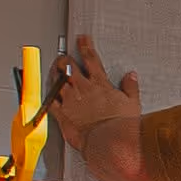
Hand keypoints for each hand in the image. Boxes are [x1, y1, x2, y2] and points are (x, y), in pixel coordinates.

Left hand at [49, 34, 144, 174]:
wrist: (108, 140)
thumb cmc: (120, 125)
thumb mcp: (132, 103)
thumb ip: (130, 88)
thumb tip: (131, 77)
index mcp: (100, 84)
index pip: (91, 59)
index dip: (85, 46)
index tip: (82, 39)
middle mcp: (83, 89)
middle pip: (68, 67)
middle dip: (64, 59)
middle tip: (63, 56)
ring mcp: (71, 100)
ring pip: (57, 81)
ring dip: (54, 74)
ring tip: (53, 71)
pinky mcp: (63, 114)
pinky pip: (51, 101)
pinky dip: (48, 96)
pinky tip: (47, 93)